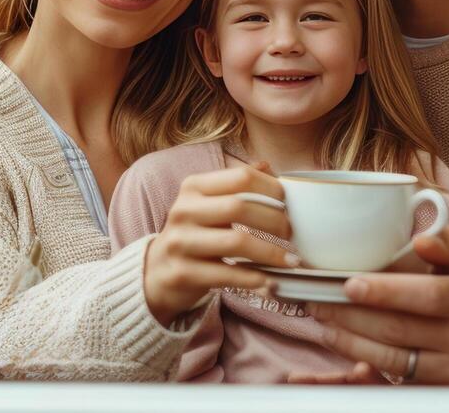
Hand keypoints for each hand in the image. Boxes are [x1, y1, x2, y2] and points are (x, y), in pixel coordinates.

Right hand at [143, 161, 294, 324]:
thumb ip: (235, 185)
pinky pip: (228, 274)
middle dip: (274, 220)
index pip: (241, 177)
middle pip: (240, 206)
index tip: (288, 203)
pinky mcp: (182, 273)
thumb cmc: (193, 234)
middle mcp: (183, 210)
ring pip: (236, 241)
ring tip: (291, 260)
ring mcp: (180, 242)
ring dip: (271, 252)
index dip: (271, 188)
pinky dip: (255, 278)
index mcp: (193, 187)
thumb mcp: (207, 203)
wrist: (157, 273)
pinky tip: (271, 281)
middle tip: (291, 233)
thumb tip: (268, 166)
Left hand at [306, 226, 448, 384]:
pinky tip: (340, 358)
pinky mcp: (439, 394)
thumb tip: (423, 239)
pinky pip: (394, 389)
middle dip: (352, 315)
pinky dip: (363, 374)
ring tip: (326, 323)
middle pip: (400, 329)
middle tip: (320, 301)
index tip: (349, 285)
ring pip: (392, 360)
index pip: (427, 295)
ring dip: (350, 342)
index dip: (386, 292)